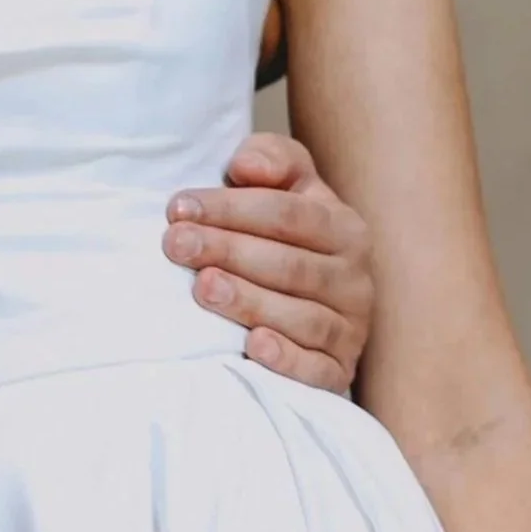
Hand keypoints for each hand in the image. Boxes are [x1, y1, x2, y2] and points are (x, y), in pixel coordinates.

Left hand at [163, 132, 372, 393]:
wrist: (312, 301)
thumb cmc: (284, 235)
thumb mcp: (286, 185)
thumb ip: (271, 159)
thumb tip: (246, 166)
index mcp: (344, 227)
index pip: (287, 214)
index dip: (231, 208)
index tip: (178, 208)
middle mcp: (355, 278)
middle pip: (289, 265)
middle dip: (227, 251)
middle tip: (175, 245)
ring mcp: (350, 329)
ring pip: (302, 317)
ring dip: (249, 302)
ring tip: (202, 287)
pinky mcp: (339, 372)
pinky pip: (318, 371)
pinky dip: (288, 360)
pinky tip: (254, 346)